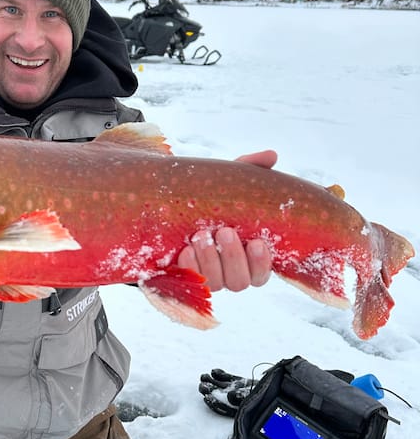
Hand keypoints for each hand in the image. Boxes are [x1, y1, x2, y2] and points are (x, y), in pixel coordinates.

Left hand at [176, 149, 276, 291]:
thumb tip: (271, 155)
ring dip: (210, 260)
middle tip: (225, 231)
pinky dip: (190, 265)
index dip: (261, 263)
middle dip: (233, 257)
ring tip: (201, 235)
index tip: (257, 242)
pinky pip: (190, 280)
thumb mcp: (229, 182)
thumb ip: (251, 170)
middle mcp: (229, 273)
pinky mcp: (184, 277)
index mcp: (247, 257)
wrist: (168, 205)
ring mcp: (207, 278)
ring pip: (216, 283)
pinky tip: (186, 249)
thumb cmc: (209, 198)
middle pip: (239, 282)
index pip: (261, 274)